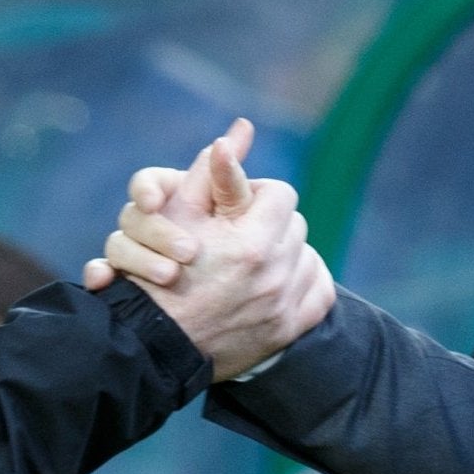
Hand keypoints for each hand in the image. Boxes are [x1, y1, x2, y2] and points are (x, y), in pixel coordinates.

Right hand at [84, 119, 333, 378]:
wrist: (153, 343)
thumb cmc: (157, 272)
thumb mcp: (178, 215)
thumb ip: (213, 173)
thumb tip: (240, 129)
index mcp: (252, 243)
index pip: (280, 194)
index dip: (255, 195)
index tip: (236, 207)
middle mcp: (275, 275)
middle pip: (295, 226)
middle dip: (270, 224)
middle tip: (242, 234)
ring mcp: (283, 306)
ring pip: (308, 258)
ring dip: (287, 253)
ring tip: (257, 259)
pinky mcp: (287, 331)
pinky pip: (319, 294)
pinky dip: (304, 283)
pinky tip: (281, 282)